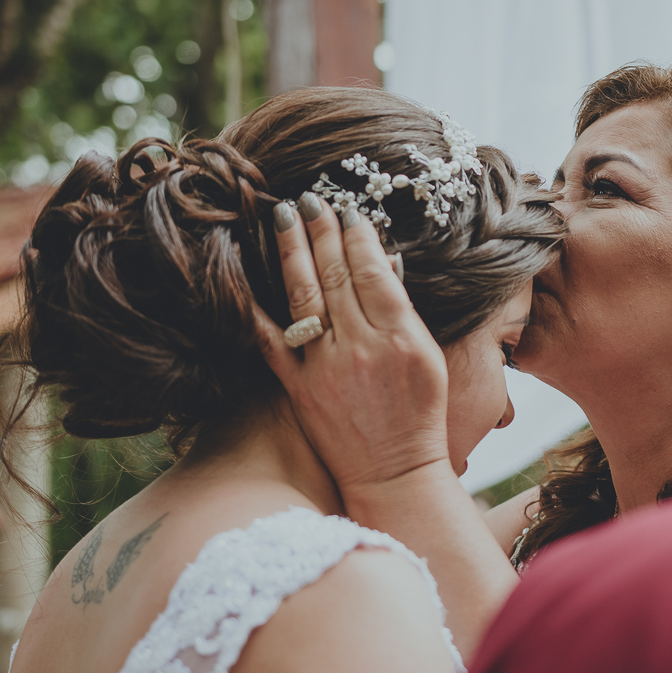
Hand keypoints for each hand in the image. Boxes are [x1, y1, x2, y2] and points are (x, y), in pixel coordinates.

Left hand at [254, 194, 450, 494]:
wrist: (394, 474)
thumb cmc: (420, 417)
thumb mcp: (430, 359)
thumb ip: (406, 313)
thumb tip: (384, 263)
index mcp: (400, 338)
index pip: (373, 272)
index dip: (358, 236)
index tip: (347, 211)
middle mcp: (361, 347)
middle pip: (337, 275)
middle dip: (321, 231)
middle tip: (309, 199)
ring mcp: (326, 367)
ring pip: (305, 296)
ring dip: (292, 251)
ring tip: (282, 216)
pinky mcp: (299, 389)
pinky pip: (272, 341)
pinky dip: (256, 308)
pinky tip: (242, 275)